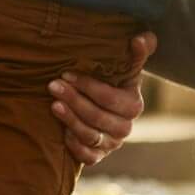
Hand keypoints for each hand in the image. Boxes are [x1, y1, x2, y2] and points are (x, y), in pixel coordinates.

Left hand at [50, 33, 153, 164]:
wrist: (100, 106)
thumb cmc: (111, 81)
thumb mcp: (123, 66)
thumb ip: (136, 52)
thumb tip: (141, 37)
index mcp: (134, 105)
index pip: (110, 98)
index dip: (87, 86)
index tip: (66, 73)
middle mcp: (125, 127)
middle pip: (98, 118)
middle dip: (74, 101)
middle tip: (53, 85)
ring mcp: (112, 143)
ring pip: (90, 137)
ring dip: (70, 120)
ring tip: (53, 104)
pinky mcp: (98, 156)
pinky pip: (88, 157)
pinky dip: (74, 145)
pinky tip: (60, 130)